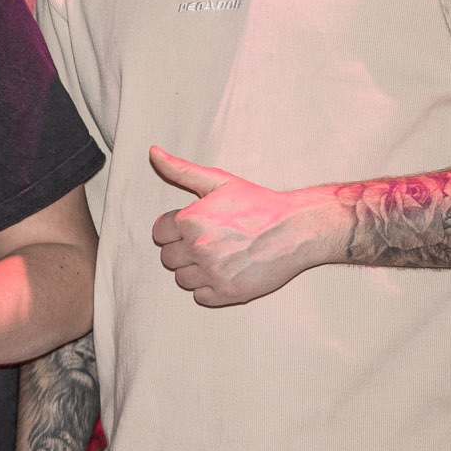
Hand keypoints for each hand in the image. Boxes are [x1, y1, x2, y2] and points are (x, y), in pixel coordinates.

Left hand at [150, 147, 329, 306]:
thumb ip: (181, 169)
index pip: (158, 234)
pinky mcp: (229, 292)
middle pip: (168, 259)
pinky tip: (225, 273)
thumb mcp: (218, 180)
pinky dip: (210, 289)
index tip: (192, 229)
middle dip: (183, 251)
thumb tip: (153, 153)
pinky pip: (201, 297)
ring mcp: (213, 272)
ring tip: (218, 258)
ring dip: (195, 271)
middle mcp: (198, 247)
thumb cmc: (259, 204)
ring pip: (182, 279)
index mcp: (191, 220)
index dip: (174, 230)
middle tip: (208, 243)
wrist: (297, 228)